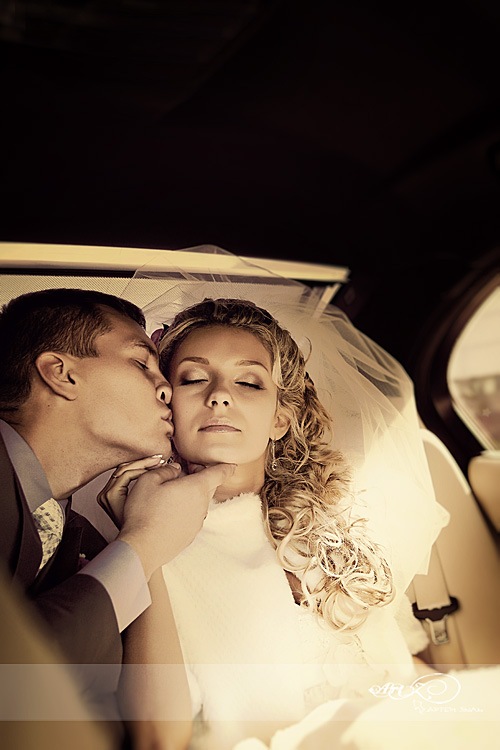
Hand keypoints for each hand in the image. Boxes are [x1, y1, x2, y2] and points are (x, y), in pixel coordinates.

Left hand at [97, 455, 172, 528]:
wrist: (137, 543)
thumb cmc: (142, 527)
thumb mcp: (147, 501)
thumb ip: (154, 482)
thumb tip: (170, 468)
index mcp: (111, 495)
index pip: (128, 471)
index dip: (146, 465)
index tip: (160, 463)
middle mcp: (105, 495)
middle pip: (124, 469)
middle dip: (144, 462)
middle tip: (159, 459)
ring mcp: (106, 495)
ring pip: (124, 471)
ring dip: (141, 466)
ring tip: (156, 463)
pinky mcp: (110, 496)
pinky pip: (124, 478)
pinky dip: (137, 473)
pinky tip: (150, 471)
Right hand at [117, 462, 235, 578]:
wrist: (142, 547)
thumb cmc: (144, 511)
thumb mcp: (148, 480)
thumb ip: (166, 470)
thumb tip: (176, 469)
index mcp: (197, 487)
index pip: (220, 473)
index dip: (226, 467)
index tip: (231, 465)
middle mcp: (203, 505)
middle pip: (210, 486)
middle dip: (201, 477)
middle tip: (183, 472)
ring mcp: (198, 522)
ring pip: (200, 502)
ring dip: (192, 494)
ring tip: (171, 493)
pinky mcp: (190, 535)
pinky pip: (193, 516)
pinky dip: (186, 510)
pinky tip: (168, 512)